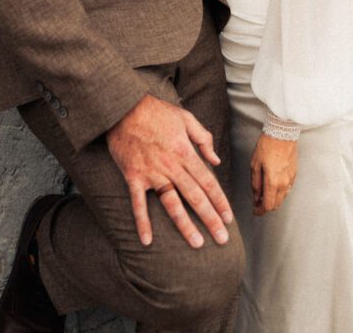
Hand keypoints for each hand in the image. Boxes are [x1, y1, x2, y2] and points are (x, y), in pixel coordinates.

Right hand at [106, 93, 233, 248]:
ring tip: (197, 243)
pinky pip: (138, 204)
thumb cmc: (156, 111)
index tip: (229, 217)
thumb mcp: (185, 118)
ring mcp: (151, 173)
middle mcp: (170, 166)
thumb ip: (203, 139)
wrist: (123, 108)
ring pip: (172, 204)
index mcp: (185, 152)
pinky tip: (147, 241)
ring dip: (185, 225)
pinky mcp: (133, 177)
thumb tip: (216, 160)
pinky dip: (142, 222)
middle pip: (194, 197)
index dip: (220, 201)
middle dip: (210, 219)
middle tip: (222, 239)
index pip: (207, 181)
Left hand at [250, 133, 297, 215]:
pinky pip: (287, 188)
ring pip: (282, 197)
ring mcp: (291, 179)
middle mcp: (284, 184)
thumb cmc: (267, 146)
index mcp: (273, 182)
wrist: (282, 132)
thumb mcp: (255, 164)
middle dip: (266, 206)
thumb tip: (256, 197)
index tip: (255, 210)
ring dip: (274, 199)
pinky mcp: (294, 173)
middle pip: (276, 204)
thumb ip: (255, 183)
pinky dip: (280, 191)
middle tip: (257, 202)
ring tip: (264, 192)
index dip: (260, 211)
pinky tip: (273, 184)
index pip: (268, 206)